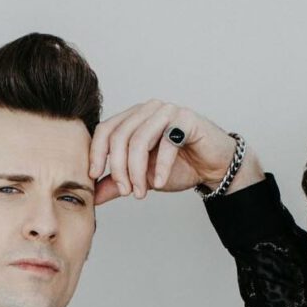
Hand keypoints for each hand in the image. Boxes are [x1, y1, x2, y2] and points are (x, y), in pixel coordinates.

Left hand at [88, 100, 259, 203]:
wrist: (213, 167)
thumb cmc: (180, 167)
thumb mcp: (142, 178)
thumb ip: (118, 183)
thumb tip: (92, 196)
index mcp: (134, 118)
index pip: (105, 130)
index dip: (96, 153)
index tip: (93, 177)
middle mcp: (148, 110)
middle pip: (120, 136)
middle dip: (118, 168)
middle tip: (125, 192)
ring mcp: (167, 112)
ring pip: (139, 140)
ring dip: (137, 171)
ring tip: (141, 192)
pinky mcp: (186, 120)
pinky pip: (166, 143)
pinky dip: (161, 167)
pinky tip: (160, 184)